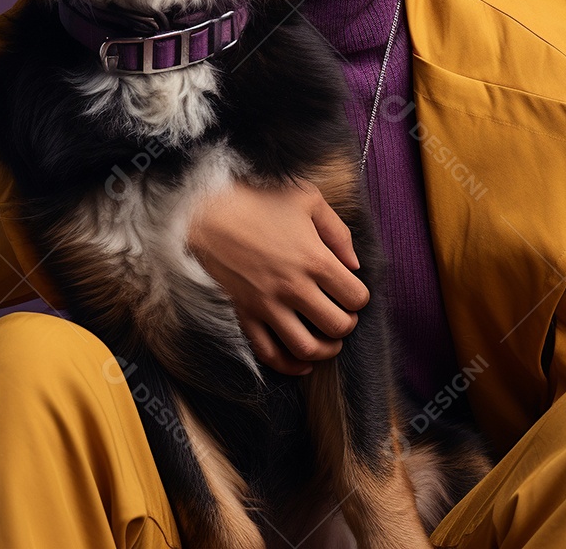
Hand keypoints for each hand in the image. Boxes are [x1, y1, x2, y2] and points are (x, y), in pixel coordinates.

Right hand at [186, 178, 369, 374]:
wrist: (206, 210)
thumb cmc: (259, 199)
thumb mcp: (307, 199)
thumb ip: (338, 231)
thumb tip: (354, 265)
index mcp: (314, 259)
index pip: (356, 297)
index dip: (359, 297)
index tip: (351, 291)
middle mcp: (293, 287)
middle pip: (337, 326)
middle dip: (347, 323)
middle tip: (342, 314)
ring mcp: (267, 304)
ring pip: (306, 348)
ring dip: (325, 350)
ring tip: (328, 341)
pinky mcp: (244, 314)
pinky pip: (268, 353)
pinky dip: (289, 365)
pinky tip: (302, 361)